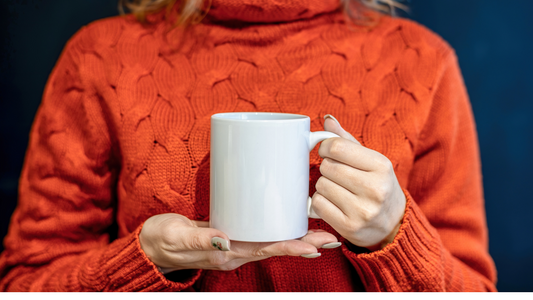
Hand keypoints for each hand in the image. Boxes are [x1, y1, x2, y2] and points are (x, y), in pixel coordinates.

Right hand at [139, 213, 338, 272]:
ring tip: (321, 233)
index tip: (314, 246)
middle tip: (330, 238)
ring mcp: (235, 245)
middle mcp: (236, 252)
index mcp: (226, 254)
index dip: (291, 247)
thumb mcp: (177, 236)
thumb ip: (199, 239)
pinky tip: (290, 223)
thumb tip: (225, 239)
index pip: (265, 250)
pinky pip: (260, 235)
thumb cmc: (163, 240)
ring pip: (272, 242)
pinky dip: (279, 230)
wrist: (152, 245)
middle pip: (276, 247)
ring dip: (297, 238)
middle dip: (304, 244)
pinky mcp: (232, 235)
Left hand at [310, 115, 405, 250]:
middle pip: (327, 167)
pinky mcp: (350, 227)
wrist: (394, 224)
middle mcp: (375, 188)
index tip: (328, 152)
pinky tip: (333, 204)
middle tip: (337, 175)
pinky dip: (320, 203)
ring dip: (323, 186)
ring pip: (321, 186)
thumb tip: (327, 119)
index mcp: (381, 166)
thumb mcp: (371, 161)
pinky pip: (318, 205)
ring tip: (338, 190)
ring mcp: (363, 210)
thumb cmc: (378, 186)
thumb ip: (347, 140)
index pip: (337, 147)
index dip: (326, 148)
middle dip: (326, 168)